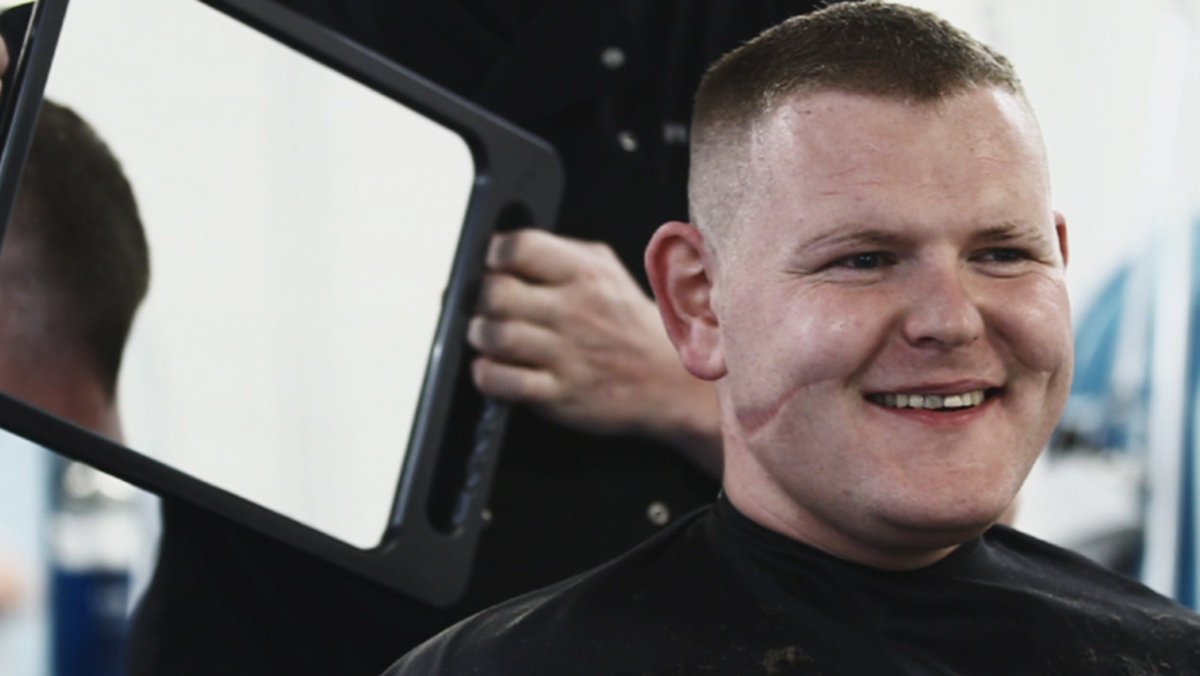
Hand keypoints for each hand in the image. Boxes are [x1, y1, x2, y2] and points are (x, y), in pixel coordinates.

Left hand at [470, 229, 720, 475]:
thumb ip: (556, 253)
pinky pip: (501, 382)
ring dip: (480, 336)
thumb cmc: (627, 323)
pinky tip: (496, 368)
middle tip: (489, 308)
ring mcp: (566, 355)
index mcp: (584, 273)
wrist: (669, 378)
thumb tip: (500, 247)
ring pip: (494, 336)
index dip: (495, 255)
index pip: (518, 247)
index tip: (495, 267)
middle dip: (481, 300)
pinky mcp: (559, 394)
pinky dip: (487, 374)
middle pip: (495, 293)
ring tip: (491, 337)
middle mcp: (574, 311)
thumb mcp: (605, 270)